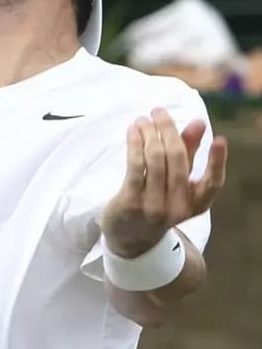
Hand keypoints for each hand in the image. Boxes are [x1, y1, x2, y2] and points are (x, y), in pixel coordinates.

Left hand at [100, 108, 228, 256]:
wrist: (130, 237)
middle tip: (159, 111)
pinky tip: (133, 130)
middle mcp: (177, 207)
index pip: (213, 183)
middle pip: (177, 160)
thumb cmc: (157, 201)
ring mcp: (153, 206)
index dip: (218, 161)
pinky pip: (135, 166)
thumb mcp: (176, 182)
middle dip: (168, 131)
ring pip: (155, 160)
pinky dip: (135, 144)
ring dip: (149, 134)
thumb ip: (188, 153)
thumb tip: (199, 123)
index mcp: (195, 204)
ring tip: (143, 119)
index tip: (219, 139)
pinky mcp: (130, 202)